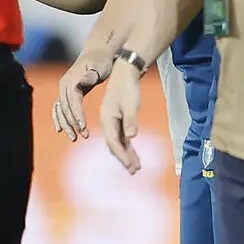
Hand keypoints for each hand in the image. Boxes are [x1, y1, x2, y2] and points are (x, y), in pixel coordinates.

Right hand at [53, 56, 107, 141]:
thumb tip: (83, 81)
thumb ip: (92, 75)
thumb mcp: (99, 66)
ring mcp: (63, 89)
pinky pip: (59, 108)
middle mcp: (63, 86)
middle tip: (83, 136)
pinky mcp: (65, 93)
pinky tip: (61, 130)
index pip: (73, 102)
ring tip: (74, 137)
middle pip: (65, 109)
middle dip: (73, 124)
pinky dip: (59, 119)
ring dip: (66, 125)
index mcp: (71, 81)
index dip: (77, 115)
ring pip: (60, 111)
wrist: (96, 53)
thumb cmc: (101, 61)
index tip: (83, 127)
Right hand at [98, 57, 144, 172]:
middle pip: (114, 145)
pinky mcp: (119, 119)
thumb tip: (131, 137)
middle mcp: (107, 122)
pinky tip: (134, 153)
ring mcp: (112, 121)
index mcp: (107, 119)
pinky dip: (128, 146)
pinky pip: (122, 137)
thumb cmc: (128, 87)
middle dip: (124, 158)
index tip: (131, 166)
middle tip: (135, 171)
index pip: (113, 142)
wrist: (126, 73)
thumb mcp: (130, 104)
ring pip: (118, 142)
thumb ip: (131, 120)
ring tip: (136, 167)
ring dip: (127, 154)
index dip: (122, 155)